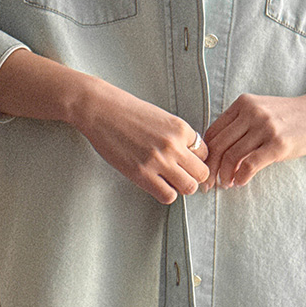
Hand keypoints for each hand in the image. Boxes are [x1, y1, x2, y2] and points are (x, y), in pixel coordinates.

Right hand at [76, 80, 209, 204]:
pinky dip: (165, 193)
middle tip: (180, 174)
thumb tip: (187, 155)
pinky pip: (168, 196)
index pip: (205, 153)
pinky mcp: (142, 174)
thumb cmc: (127, 112)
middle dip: (193, 176)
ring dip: (181, 187)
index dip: (195, 159)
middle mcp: (174, 145)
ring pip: (189, 187)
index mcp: (180, 128)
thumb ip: (177, 136)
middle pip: (202, 173)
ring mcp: (158, 160)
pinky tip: (156, 184)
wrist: (100, 110)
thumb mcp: (161, 117)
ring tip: (168, 180)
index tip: (184, 161)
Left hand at [201, 92, 305, 190]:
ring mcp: (265, 128)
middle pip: (219, 145)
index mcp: (242, 104)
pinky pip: (250, 164)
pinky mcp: (278, 144)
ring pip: (232, 156)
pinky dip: (241, 177)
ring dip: (225, 175)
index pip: (213, 132)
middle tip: (209, 183)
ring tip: (227, 184)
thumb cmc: (289, 116)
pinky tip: (241, 182)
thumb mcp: (260, 111)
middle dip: (210, 168)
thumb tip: (217, 154)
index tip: (204, 170)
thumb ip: (239, 125)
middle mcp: (251, 113)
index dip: (204, 154)